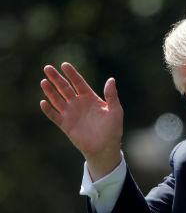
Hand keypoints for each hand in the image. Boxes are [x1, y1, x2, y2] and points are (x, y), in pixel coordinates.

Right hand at [40, 62, 123, 180]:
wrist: (105, 147)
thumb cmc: (113, 129)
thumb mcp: (115, 110)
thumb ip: (112, 95)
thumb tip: (111, 79)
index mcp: (90, 98)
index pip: (79, 83)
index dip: (72, 74)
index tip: (64, 64)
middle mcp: (79, 104)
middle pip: (65, 88)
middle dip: (56, 78)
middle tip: (47, 68)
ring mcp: (71, 114)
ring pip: (57, 99)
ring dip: (50, 91)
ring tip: (44, 81)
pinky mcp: (65, 125)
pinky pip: (54, 115)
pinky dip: (48, 109)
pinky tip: (43, 102)